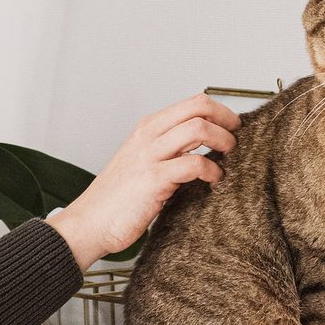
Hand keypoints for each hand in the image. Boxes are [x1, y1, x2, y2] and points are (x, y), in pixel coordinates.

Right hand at [47, 92, 240, 269]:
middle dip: (227, 120)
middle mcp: (148, 135)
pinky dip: (213, 172)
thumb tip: (204, 144)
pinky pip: (194, 164)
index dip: (221, 111)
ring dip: (223, 141)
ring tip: (227, 158)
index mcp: (147, 127)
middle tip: (235, 139)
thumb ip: (168, 148)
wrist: (90, 222)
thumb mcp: (141, 160)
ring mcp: (149, 156)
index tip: (232, 127)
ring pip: (198, 128)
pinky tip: (213, 181)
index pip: (193, 102)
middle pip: (199, 107)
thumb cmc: (117, 197)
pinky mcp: (153, 179)